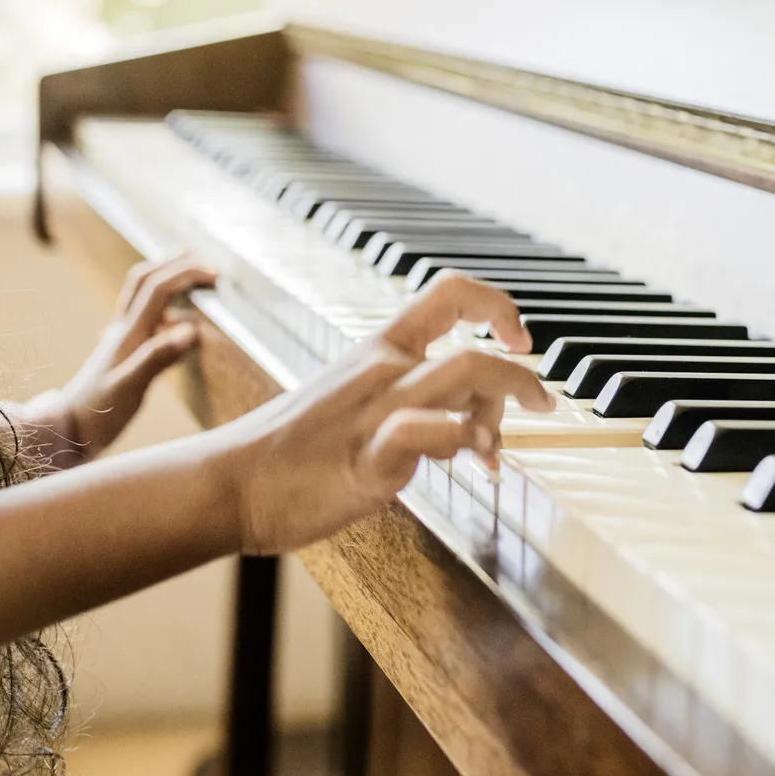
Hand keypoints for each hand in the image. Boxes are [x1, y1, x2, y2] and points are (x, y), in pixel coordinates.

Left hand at [26, 255, 215, 464]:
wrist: (68, 431)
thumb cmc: (99, 414)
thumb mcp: (130, 388)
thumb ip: (158, 357)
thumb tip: (193, 329)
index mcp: (128, 333)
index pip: (158, 287)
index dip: (186, 273)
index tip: (216, 275)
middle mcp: (122, 329)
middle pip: (145, 279)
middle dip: (175, 264)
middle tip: (205, 262)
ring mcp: (119, 339)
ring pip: (141, 294)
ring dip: (165, 277)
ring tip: (190, 275)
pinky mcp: (120, 352)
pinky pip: (142, 317)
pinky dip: (161, 306)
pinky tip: (173, 319)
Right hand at [218, 274, 549, 554]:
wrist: (232, 482)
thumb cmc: (290, 451)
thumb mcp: (352, 406)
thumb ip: (409, 405)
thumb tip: (465, 424)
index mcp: (376, 351)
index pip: (448, 294)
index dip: (496, 307)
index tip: (518, 339)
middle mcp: (381, 371)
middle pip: (471, 346)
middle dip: (522, 375)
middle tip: (542, 404)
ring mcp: (375, 413)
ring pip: (461, 375)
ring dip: (505, 404)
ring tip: (501, 448)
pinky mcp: (367, 460)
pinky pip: (423, 430)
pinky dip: (460, 440)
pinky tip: (471, 463)